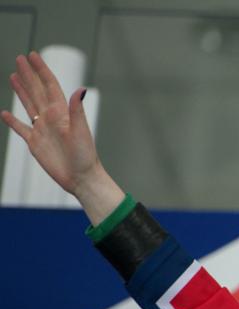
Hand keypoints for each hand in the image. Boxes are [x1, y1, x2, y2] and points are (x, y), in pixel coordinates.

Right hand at [2, 51, 123, 223]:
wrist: (81, 178)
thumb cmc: (86, 156)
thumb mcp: (81, 131)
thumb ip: (77, 110)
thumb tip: (81, 89)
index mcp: (61, 113)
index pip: (49, 85)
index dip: (41, 70)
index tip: (33, 55)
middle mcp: (51, 118)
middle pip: (36, 91)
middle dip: (29, 75)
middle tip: (20, 58)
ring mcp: (42, 130)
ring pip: (28, 105)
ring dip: (21, 91)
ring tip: (14, 77)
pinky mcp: (35, 143)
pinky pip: (20, 128)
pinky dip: (11, 121)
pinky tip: (4, 113)